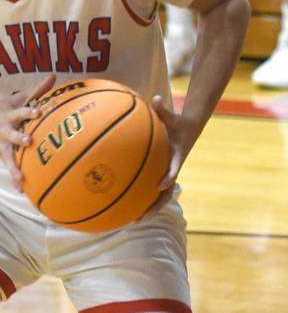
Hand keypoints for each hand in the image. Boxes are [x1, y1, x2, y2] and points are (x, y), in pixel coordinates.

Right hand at [0, 74, 54, 187]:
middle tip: (28, 140)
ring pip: (9, 154)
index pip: (21, 111)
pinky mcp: (1, 153)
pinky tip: (20, 189)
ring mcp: (2, 142)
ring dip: (14, 164)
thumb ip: (38, 90)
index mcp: (12, 114)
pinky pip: (9, 166)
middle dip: (20, 137)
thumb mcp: (18, 98)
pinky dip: (13, 176)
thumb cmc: (3, 108)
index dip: (29, 111)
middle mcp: (6, 128)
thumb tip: (54, 76)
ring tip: (20, 176)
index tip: (38, 112)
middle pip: (13, 133)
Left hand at [142, 95, 189, 216]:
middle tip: (142, 216)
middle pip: (166, 192)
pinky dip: (143, 197)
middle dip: (155, 205)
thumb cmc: (178, 122)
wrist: (190, 129)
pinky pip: (152, 188)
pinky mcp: (162, 173)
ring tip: (132, 220)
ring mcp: (168, 173)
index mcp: (177, 155)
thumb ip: (163, 109)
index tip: (160, 184)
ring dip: (149, 208)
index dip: (169, 176)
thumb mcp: (172, 115)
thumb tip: (156, 98)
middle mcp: (173, 168)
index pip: (174, 168)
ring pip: (160, 196)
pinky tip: (128, 205)